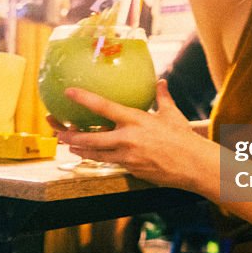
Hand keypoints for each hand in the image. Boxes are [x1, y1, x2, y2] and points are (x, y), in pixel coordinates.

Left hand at [50, 80, 214, 190]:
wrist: (193, 166)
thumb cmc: (183, 138)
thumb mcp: (172, 114)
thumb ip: (162, 97)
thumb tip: (161, 82)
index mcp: (136, 120)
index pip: (104, 107)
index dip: (84, 99)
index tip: (69, 92)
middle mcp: (128, 138)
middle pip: (91, 138)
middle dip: (71, 135)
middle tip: (58, 131)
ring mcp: (128, 157)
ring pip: (96, 154)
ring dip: (79, 149)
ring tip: (68, 144)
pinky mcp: (130, 170)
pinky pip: (110, 162)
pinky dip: (98, 158)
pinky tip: (91, 154)